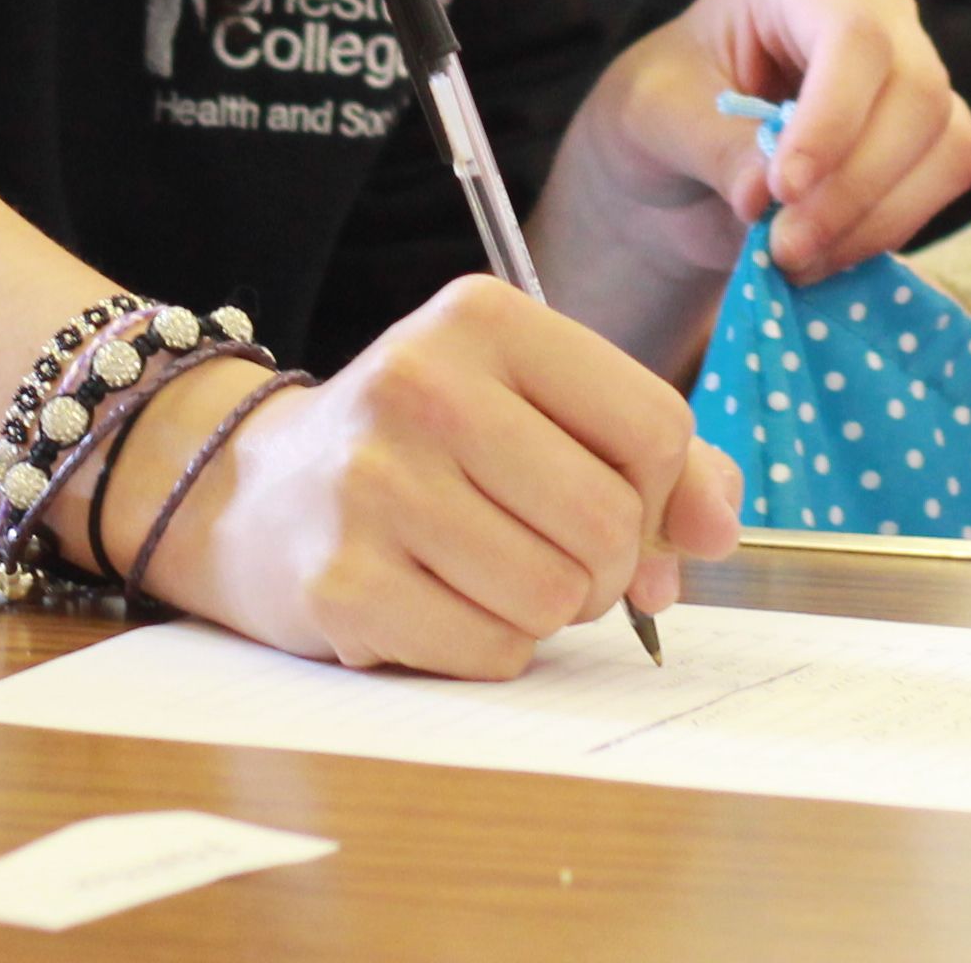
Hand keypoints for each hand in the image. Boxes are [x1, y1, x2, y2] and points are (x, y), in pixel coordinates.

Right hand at [110, 278, 746, 677]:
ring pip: (555, 594)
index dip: (662, 494)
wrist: (255, 493)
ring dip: (549, 611)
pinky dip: (492, 648)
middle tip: (561, 559)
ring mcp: (373, 483)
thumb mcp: (537, 407)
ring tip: (494, 575)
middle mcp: (424, 384)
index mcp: (485, 318)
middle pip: (608, 520)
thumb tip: (715, 532)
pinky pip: (493, 651)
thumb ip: (657, 457)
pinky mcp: (342, 580)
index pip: (653, 427)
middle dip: (608, 566)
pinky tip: (442, 604)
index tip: (622, 506)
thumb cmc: (430, 449)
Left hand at [542, 0, 970, 338]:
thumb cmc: (664, 110)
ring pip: (945, 141)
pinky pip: (949, 177)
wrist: (681, 164)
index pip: (853, 33)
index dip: (832, 117)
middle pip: (916, 90)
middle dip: (853, 186)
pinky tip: (826, 253)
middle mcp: (877, 12)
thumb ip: (711, 145)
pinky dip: (892, 229)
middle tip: (783, 248)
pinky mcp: (932, 133)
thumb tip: (765, 196)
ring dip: (875, 219)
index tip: (782, 190)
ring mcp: (914, 70)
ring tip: (793, 259)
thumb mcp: (653, 117)